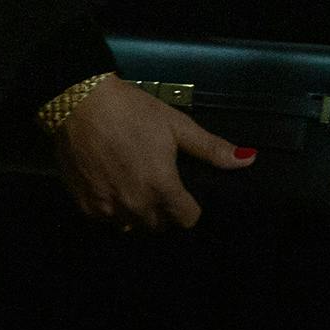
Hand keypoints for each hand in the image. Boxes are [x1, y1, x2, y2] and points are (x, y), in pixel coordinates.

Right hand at [51, 76, 254, 231]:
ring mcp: (108, 209)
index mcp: (162, 188)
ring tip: (134, 186)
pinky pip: (106, 220)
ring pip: (132, 226)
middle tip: (158, 185)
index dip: (189, 207)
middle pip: (159, 225)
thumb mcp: (176, 125)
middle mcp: (136, 206)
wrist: (80, 103)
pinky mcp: (85, 207)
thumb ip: (211, 149)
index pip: (187, 219)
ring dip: (137, 213)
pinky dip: (112, 209)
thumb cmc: (133, 111)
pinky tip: (111, 185)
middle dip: (163, 210)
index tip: (184, 193)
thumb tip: (249, 159)